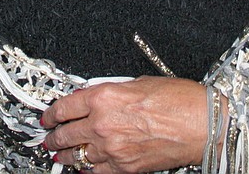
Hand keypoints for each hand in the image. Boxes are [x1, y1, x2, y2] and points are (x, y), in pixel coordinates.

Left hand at [41, 76, 208, 172]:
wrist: (201, 124)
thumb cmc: (179, 100)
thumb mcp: (139, 83)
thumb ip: (113, 91)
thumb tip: (100, 97)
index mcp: (104, 97)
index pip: (65, 106)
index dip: (51, 113)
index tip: (48, 117)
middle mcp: (103, 123)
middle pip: (66, 132)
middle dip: (53, 136)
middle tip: (48, 137)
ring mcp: (112, 148)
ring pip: (77, 154)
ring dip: (65, 154)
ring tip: (59, 155)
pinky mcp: (125, 167)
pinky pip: (97, 171)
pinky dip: (87, 169)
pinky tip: (84, 167)